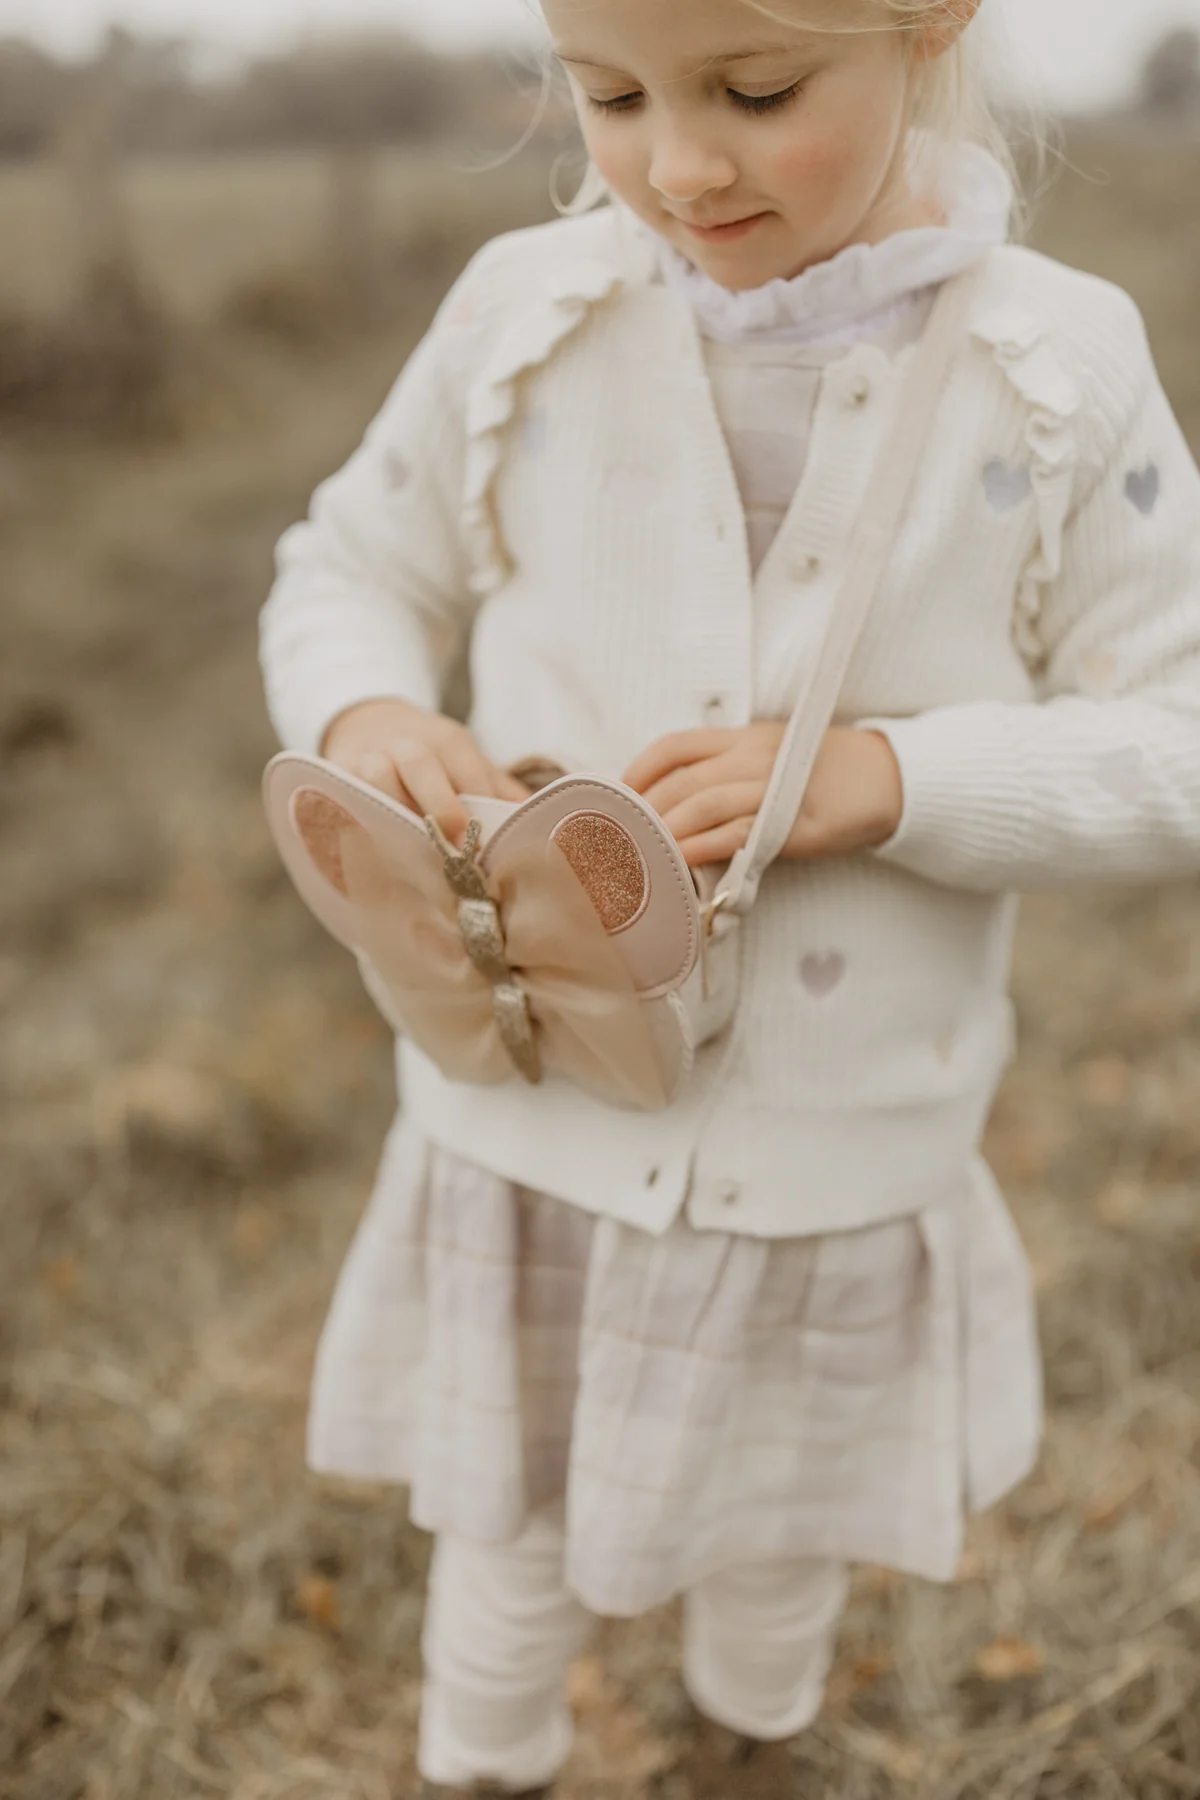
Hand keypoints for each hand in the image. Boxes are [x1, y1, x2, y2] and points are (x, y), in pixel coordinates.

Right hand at [321, 698, 530, 841]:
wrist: (367, 722)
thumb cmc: (429, 755)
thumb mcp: (466, 760)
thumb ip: (498, 790)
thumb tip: (536, 826)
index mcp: (446, 741)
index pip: (469, 773)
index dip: (482, 813)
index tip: (494, 853)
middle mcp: (404, 744)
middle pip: (420, 767)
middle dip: (440, 807)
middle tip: (456, 850)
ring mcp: (366, 757)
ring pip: (376, 779)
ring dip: (394, 817)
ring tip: (414, 859)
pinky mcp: (336, 776)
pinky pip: (345, 799)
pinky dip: (357, 824)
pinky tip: (376, 855)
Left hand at [622, 723, 903, 867]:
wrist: (888, 780)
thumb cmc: (827, 771)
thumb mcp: (774, 754)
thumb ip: (730, 768)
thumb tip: (677, 799)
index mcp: (744, 736)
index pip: (675, 746)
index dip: (638, 770)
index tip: (617, 796)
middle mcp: (754, 756)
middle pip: (681, 780)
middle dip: (643, 810)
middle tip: (619, 836)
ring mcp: (773, 788)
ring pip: (702, 805)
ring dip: (665, 831)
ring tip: (641, 852)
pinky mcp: (791, 823)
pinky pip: (735, 834)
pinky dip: (701, 847)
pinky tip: (680, 861)